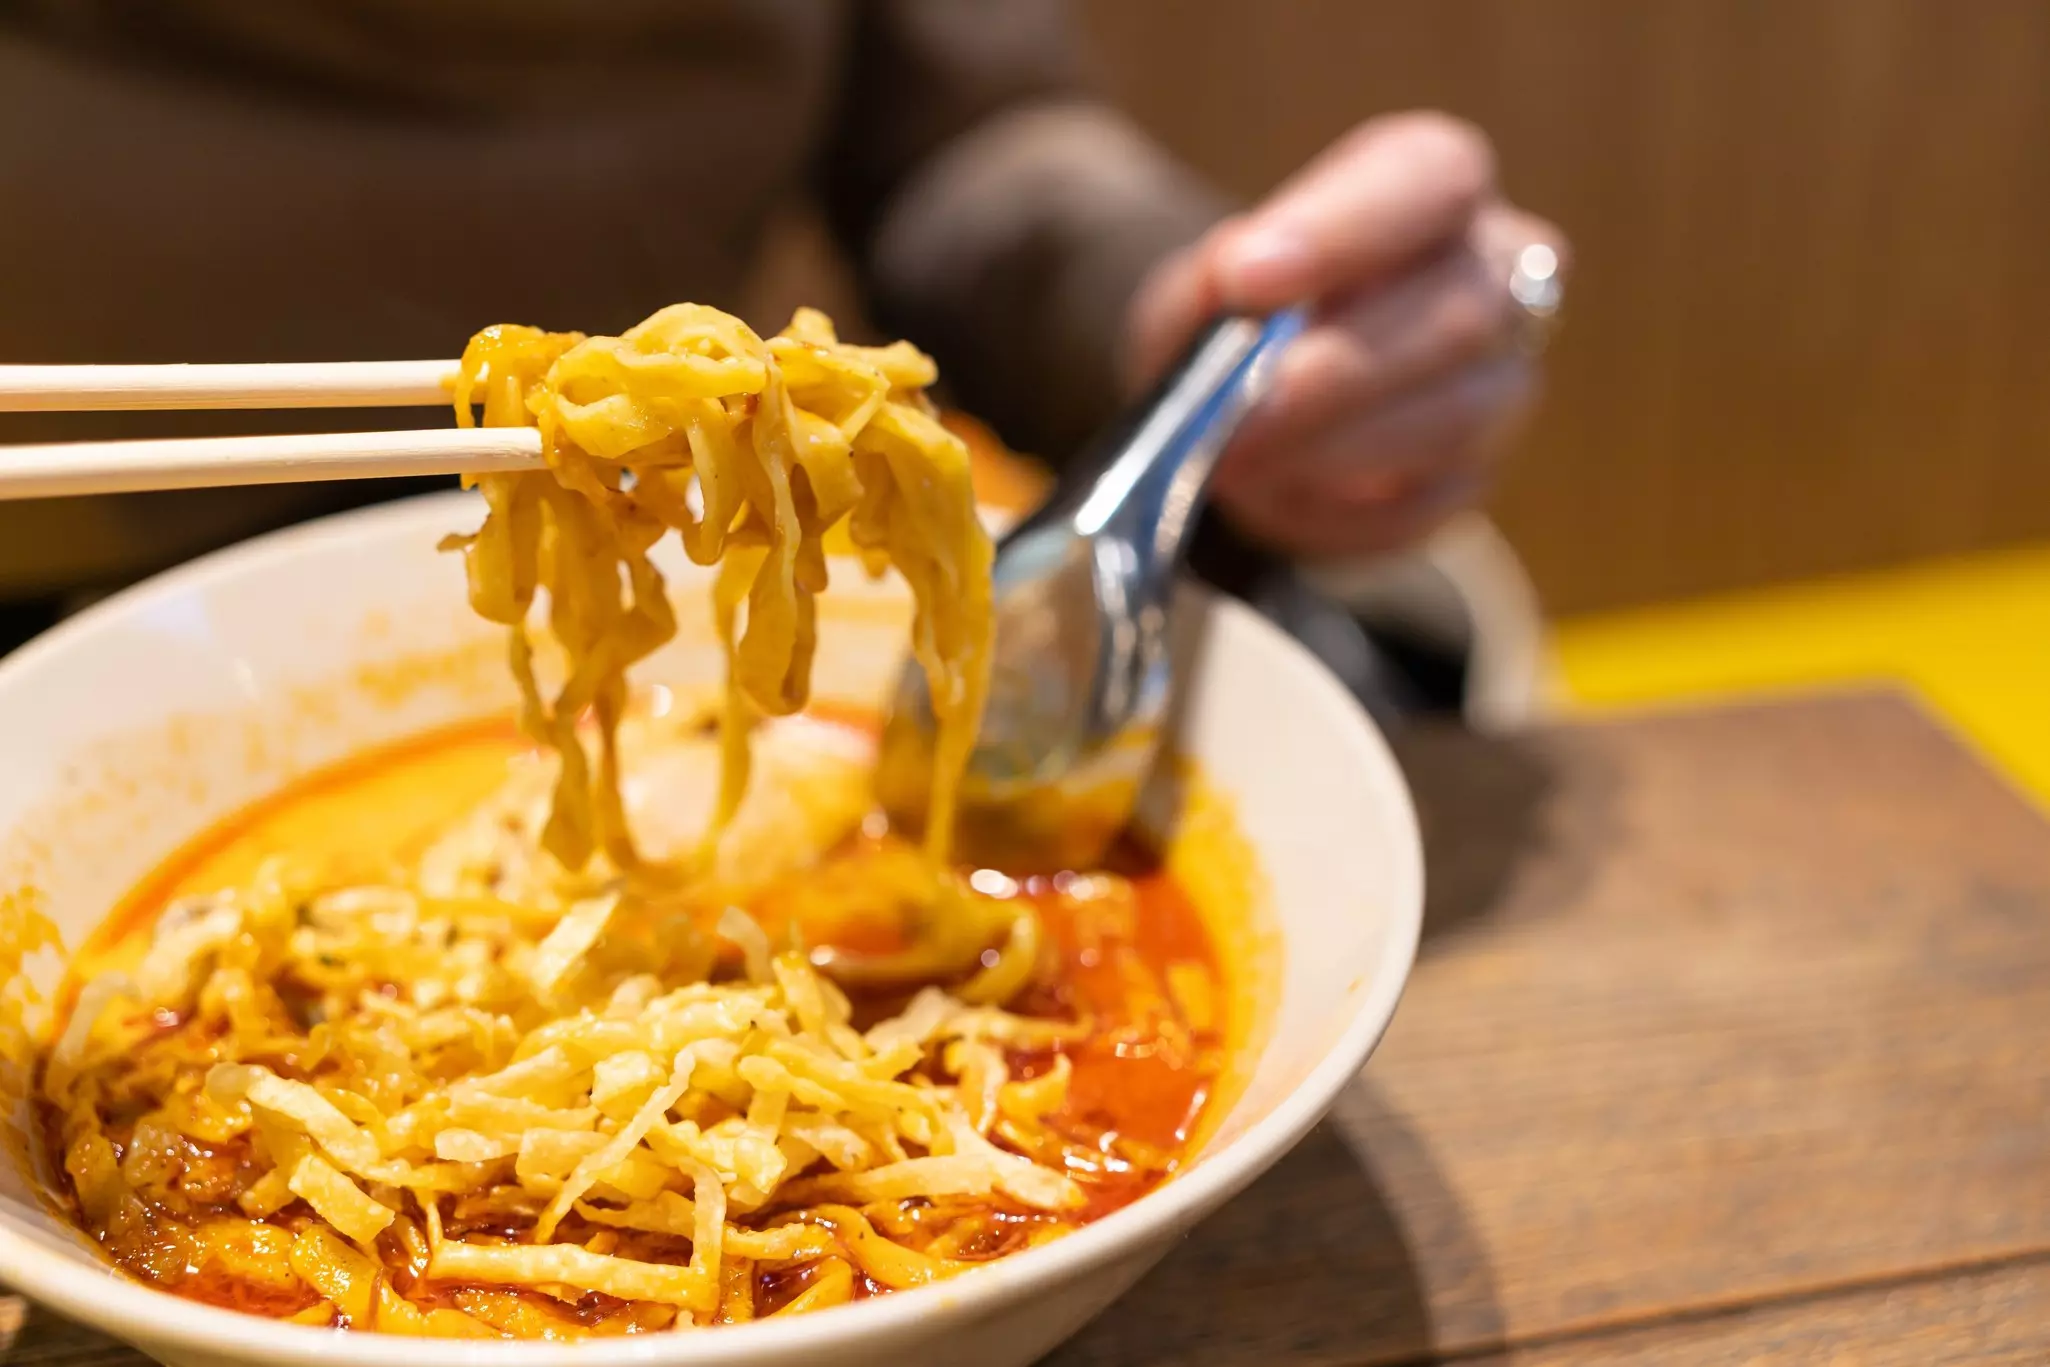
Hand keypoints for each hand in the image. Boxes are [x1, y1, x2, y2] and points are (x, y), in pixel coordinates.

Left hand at [1127, 112, 1566, 560]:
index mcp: (1433, 183)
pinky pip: (1425, 504)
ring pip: (1455, 418)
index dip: (1342, 229)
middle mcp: (1502, 270)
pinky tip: (1272, 495)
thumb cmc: (1243, 313)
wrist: (1253, 396)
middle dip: (1335, 374)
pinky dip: (1336, 510)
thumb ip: (1212, 285)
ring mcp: (1505, 378)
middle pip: (1461, 314)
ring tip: (1234, 463)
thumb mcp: (1201, 284)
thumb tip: (1234, 289)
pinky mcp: (1478, 476)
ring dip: (1331, 451)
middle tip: (1236, 418)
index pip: (1432, 179)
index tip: (1243, 275)